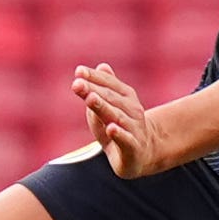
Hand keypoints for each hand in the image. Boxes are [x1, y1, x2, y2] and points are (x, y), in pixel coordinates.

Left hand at [71, 64, 171, 178]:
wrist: (141, 153)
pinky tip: (111, 128)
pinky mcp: (133, 147)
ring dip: (103, 107)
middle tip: (77, 84)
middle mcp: (132, 110)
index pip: (109, 84)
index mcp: (126, 97)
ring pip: (117, 116)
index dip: (94, 77)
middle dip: (93, 90)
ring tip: (90, 99)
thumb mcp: (108, 107)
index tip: (78, 71)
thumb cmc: (118, 126)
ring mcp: (134, 128)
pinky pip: (126, 140)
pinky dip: (119, 134)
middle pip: (110, 98)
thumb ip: (103, 89)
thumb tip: (102, 66)